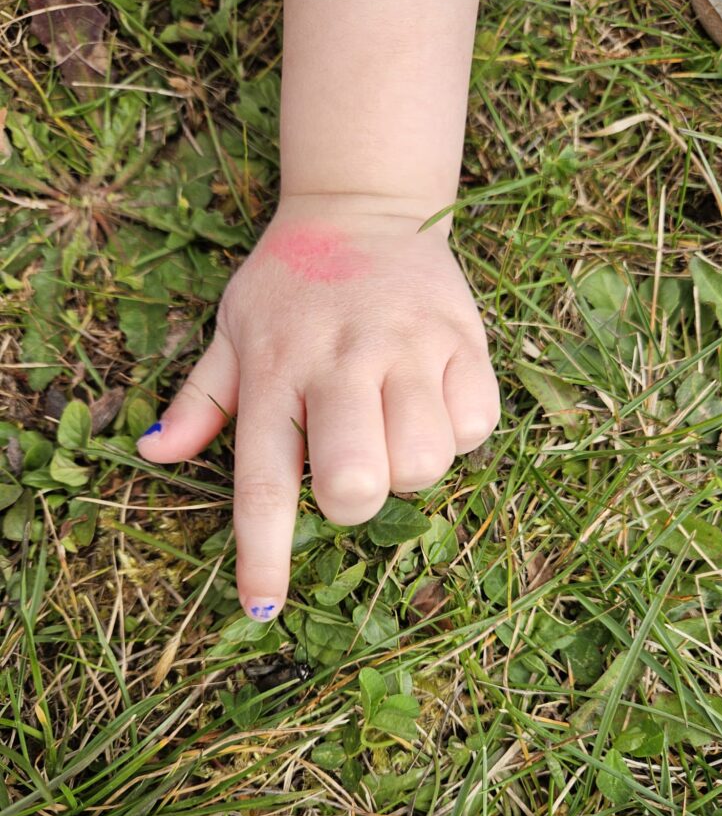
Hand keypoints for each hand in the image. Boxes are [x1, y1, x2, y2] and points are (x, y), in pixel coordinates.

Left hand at [136, 197, 499, 619]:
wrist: (364, 204)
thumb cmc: (290, 284)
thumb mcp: (231, 330)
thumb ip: (200, 399)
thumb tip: (152, 455)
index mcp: (273, 371)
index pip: (261, 484)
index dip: (263, 557)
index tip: (264, 611)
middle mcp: (337, 362)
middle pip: (355, 483)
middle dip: (355, 502)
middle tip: (350, 471)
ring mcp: (405, 348)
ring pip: (423, 462)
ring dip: (410, 467)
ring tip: (393, 427)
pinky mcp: (461, 339)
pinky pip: (476, 425)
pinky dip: (458, 432)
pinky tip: (433, 401)